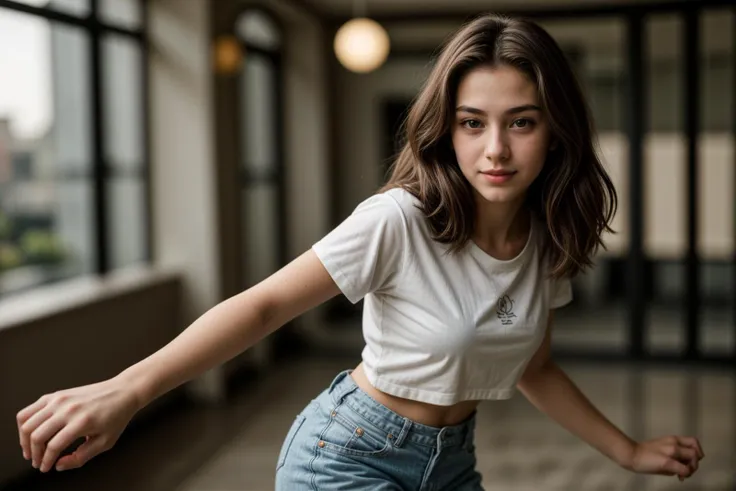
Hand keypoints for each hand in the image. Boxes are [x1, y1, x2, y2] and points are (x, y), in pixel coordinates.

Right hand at [16, 377, 140, 472]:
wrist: (122, 392)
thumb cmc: (116, 417)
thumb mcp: (105, 442)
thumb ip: (81, 457)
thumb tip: (58, 465)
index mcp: (82, 422)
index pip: (53, 446)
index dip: (46, 462)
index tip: (45, 469)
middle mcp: (68, 409)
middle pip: (36, 435)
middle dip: (33, 454)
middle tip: (38, 462)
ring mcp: (60, 400)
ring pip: (27, 422)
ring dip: (25, 440)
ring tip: (31, 451)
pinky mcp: (56, 395)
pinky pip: (30, 410)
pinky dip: (25, 424)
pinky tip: (32, 433)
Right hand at [624, 436, 704, 480]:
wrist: (631, 454)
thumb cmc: (645, 453)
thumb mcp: (662, 448)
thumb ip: (675, 454)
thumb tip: (684, 466)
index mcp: (672, 439)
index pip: (694, 441)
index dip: (697, 452)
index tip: (690, 460)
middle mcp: (673, 443)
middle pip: (696, 451)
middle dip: (695, 463)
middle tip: (687, 469)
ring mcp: (671, 451)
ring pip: (693, 458)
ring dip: (692, 468)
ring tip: (682, 474)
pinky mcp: (667, 462)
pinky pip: (684, 469)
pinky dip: (685, 474)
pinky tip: (678, 476)